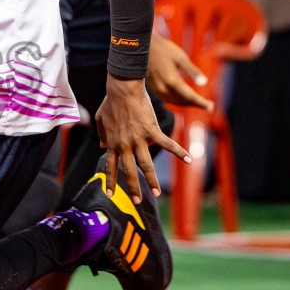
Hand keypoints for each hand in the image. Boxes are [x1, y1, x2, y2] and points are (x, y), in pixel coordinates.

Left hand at [94, 75, 190, 202]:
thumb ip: (101, 134)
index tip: (111, 195)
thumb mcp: (101, 119)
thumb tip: (100, 145)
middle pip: (129, 171)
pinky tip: (188, 159)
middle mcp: (125, 145)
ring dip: (151, 180)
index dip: (110, 181)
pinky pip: (167, 144)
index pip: (111, 167)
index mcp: (113, 143)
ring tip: (157, 193)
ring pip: (146, 164)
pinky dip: (178, 151)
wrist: (123, 89)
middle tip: (137, 201)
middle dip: (133, 188)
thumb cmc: (112, 102)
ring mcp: (139, 139)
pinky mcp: (152, 130)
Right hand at [146, 37, 212, 110]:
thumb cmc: (164, 50)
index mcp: (172, 80)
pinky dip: (179, 101)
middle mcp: (163, 88)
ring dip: (188, 104)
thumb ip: (192, 71)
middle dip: (196, 104)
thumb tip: (204, 82)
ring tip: (199, 104)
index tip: (211, 107)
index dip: (201, 103)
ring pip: (175, 102)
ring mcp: (157, 90)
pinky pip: (169, 100)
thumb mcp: (181, 57)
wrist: (144, 48)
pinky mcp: (154, 89)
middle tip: (209, 106)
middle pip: (183, 101)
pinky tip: (184, 99)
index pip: (190, 96)